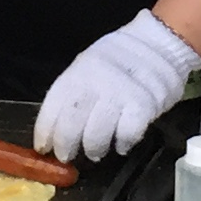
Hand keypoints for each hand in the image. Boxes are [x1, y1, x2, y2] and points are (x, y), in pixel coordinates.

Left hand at [35, 9, 200, 162]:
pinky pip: (126, 135)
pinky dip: (122, 144)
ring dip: (93, 149)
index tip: (43, 148)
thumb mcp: (88, 66)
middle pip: (71, 125)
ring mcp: (119, 95)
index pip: (53, 107)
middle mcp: (95, 83)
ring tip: (96, 152)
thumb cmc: (118, 60)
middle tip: (67, 157)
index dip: (45, 132)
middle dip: (65, 147)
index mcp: (77, 73)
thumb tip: (57, 128)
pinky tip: (121, 144)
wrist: (158, 44)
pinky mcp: (143, 105)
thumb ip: (74, 94)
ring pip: (96, 135)